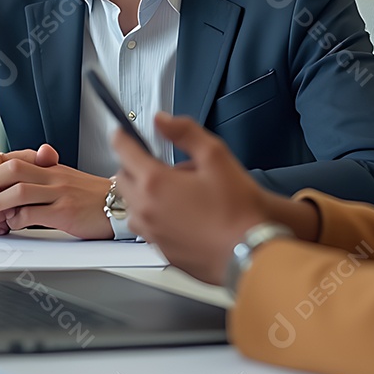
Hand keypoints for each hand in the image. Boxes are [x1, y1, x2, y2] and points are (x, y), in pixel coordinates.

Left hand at [0, 149, 113, 239]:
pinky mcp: (64, 212)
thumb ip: (44, 180)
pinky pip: (32, 214)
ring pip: (18, 191)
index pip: (17, 160)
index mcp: (52, 167)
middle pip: (13, 169)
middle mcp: (54, 176)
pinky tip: (13, 225)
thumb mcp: (68, 180)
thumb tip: (17, 188)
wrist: (120, 206)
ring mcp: (59, 193)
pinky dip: (16, 220)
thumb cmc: (94, 197)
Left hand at [112, 113, 301, 284]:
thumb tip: (162, 121)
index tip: (124, 133)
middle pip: (122, 178)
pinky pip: (146, 228)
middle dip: (133, 165)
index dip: (123, 136)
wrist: (251, 252)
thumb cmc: (237, 208)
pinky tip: (180, 215)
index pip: (123, 150)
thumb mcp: (215, 156)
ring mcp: (152, 234)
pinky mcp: (162, 252)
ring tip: (171, 191)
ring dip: (141, 193)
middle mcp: (147, 210)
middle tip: (155, 162)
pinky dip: (153, 216)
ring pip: (132, 206)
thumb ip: (185, 132)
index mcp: (155, 182)